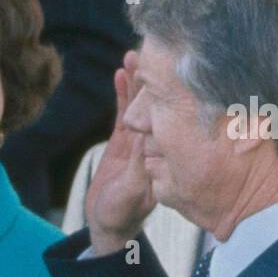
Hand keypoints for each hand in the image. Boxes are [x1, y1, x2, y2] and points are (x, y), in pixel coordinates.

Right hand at [83, 50, 154, 255]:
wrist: (107, 222)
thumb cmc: (121, 213)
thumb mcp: (132, 193)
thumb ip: (138, 169)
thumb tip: (145, 141)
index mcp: (163, 155)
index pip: (168, 119)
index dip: (168, 97)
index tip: (169, 73)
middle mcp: (156, 144)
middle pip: (158, 106)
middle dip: (155, 81)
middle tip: (153, 53)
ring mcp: (140, 140)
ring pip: (141, 105)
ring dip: (139, 82)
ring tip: (135, 57)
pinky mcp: (125, 141)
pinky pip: (124, 112)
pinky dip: (123, 94)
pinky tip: (121, 74)